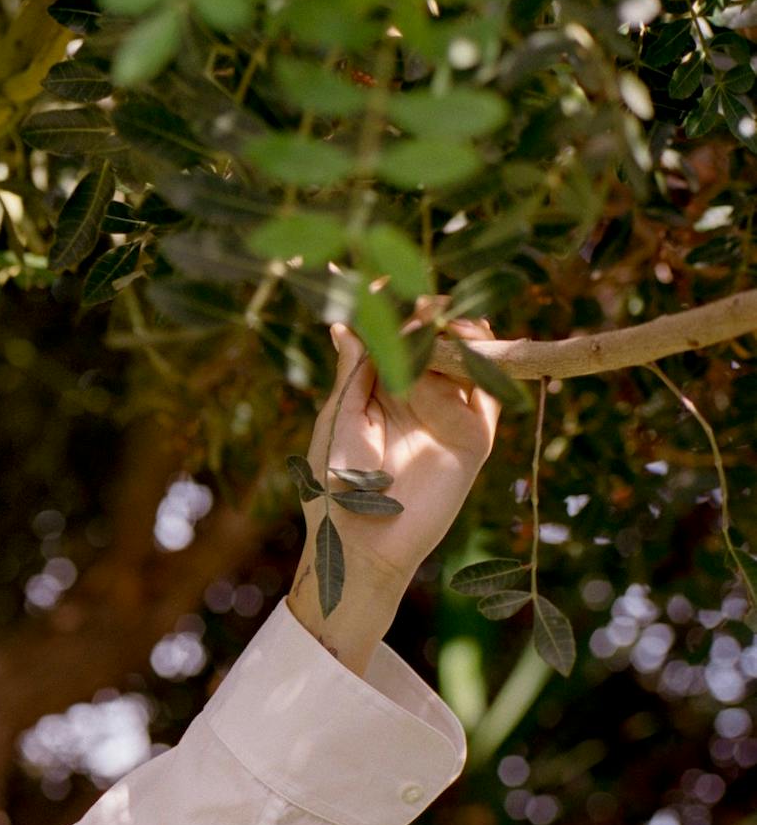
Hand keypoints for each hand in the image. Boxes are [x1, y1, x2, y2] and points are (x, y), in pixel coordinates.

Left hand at [299, 299, 505, 586]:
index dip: (390, 310)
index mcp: (376, 391)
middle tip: (422, 297)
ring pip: (466, 358)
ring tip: (440, 320)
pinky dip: (487, 363)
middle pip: (434, 341)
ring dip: (458, 333)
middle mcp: (416, 396)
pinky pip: (489, 392)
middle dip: (429, 315)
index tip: (379, 278)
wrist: (361, 545)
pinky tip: (470, 342)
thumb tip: (346, 324)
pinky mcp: (475, 437)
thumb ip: (351, 374)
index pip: (392, 339)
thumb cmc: (334, 489)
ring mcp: (448, 415)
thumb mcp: (338, 422)